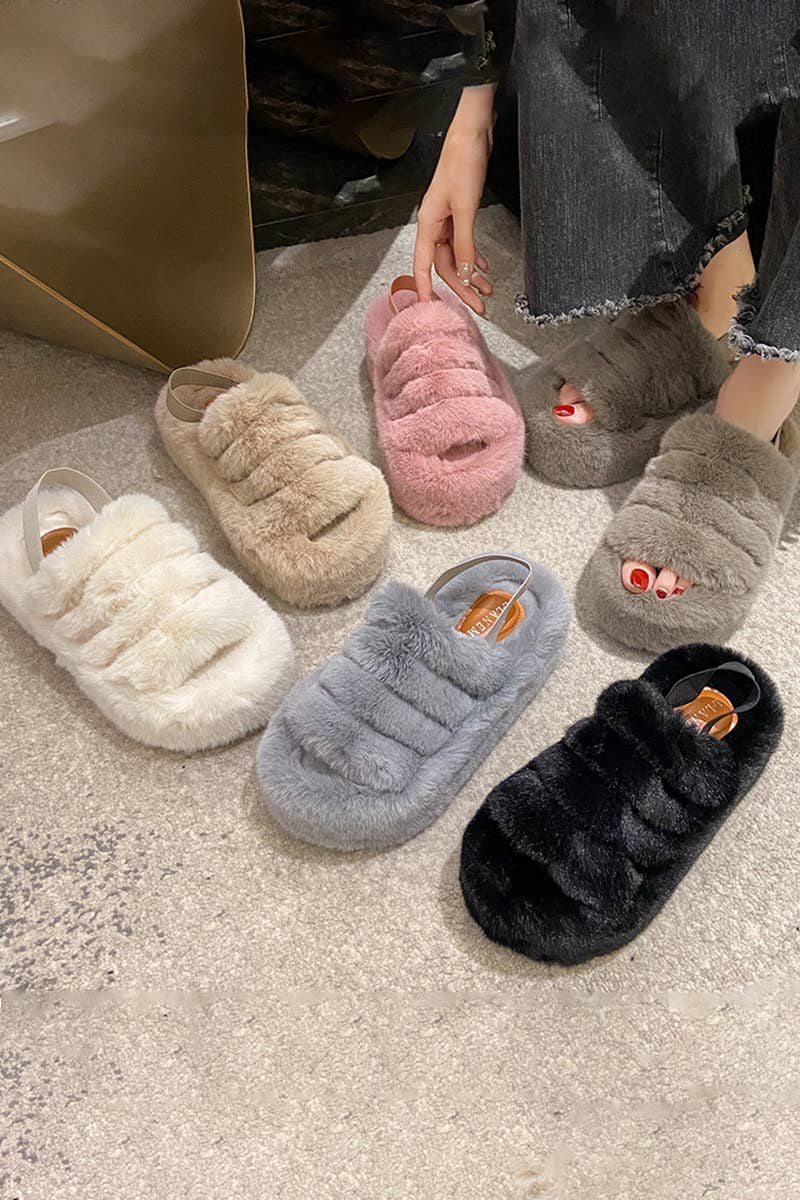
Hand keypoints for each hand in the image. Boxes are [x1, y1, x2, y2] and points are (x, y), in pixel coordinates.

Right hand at [413, 87, 494, 314]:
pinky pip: (465, 243)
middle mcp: (434, 225)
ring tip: (488, 291)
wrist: (473, 134)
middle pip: (446, 266)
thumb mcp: (465, 208)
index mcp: (427, 224)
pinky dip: (474, 256)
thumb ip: (464, 243)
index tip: (431, 311)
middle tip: (479, 307)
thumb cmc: (462, 163)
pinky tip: (484, 268)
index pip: (423, 267)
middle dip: (462, 288)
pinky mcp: (460, 213)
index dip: (426, 290)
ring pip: (457, 256)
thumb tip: (464, 274)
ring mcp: (447, 219)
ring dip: (471, 274)